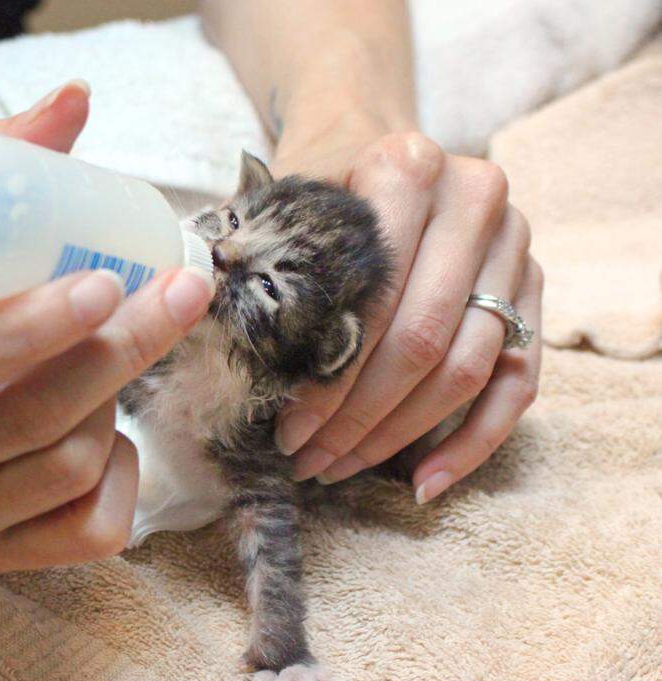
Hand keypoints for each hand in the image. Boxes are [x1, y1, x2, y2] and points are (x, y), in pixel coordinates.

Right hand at [0, 82, 213, 570]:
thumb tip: (75, 97)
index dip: (24, 326)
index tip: (103, 283)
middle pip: (17, 423)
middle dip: (115, 355)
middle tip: (175, 296)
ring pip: (63, 473)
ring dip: (113, 407)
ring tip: (115, 361)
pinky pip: (88, 534)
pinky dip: (123, 477)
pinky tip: (110, 437)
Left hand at [270, 129, 542, 502]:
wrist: (376, 146)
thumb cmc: (319, 186)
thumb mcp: (283, 195)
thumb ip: (253, 244)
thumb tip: (195, 307)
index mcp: (409, 166)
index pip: (374, 295)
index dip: (329, 375)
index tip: (285, 427)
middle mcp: (476, 199)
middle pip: (423, 339)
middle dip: (357, 416)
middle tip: (305, 459)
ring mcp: (515, 248)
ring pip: (466, 369)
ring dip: (397, 435)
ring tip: (338, 469)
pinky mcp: (534, 293)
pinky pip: (517, 385)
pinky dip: (472, 444)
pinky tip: (423, 485)